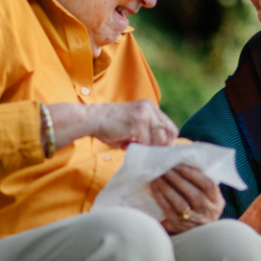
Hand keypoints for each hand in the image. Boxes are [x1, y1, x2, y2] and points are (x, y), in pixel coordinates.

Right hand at [46, 100, 177, 148]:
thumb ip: (147, 135)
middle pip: (168, 134)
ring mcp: (144, 113)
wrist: (90, 119)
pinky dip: (137, 148)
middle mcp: (150, 108)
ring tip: (133, 146)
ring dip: (147, 148)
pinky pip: (145, 142)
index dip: (167, 143)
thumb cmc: (110, 127)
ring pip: (158, 140)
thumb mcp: (133, 128)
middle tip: (146, 153)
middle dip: (159, 148)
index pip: (171, 128)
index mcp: (150, 107)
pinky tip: (126, 145)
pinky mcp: (137, 121)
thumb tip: (161, 152)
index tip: (158, 153)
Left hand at [151, 164, 225, 234]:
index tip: (181, 166)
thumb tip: (184, 163)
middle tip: (167, 169)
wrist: (195, 233)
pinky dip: (160, 197)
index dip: (195, 175)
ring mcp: (193, 221)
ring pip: (180, 203)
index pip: (208, 185)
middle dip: (179, 180)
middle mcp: (207, 212)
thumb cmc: (200, 207)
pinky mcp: (178, 226)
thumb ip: (201, 184)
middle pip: (194, 195)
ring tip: (158, 177)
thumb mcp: (208, 197)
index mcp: (216, 202)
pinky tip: (155, 188)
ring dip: (167, 188)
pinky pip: (168, 210)